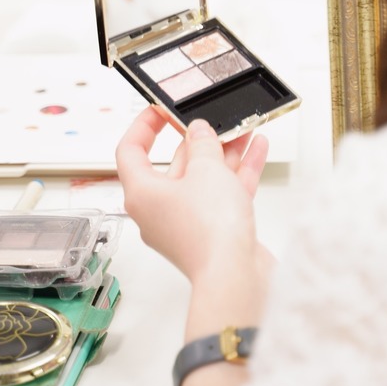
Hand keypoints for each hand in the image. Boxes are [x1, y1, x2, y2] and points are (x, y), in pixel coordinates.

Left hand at [116, 108, 269, 282]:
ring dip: (225, 153)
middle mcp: (159, 209)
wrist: (234, 275)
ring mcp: (186, 222)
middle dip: (199, 140)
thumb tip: (199, 132)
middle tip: (214, 119)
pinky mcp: (212, 232)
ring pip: (204, 179)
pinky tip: (256, 149)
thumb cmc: (209, 230)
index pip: (130, 152)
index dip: (144, 126)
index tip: (161, 110)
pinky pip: (222, 195)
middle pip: (175, 164)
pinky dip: (238, 172)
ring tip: (244, 128)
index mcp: (142, 193)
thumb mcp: (206, 169)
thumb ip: (202, 144)